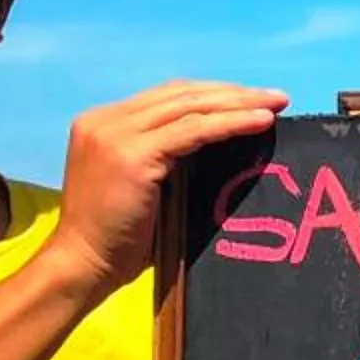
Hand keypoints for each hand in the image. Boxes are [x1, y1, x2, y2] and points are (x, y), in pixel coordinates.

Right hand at [41, 81, 287, 297]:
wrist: (82, 267)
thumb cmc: (116, 241)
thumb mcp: (142, 184)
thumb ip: (168, 157)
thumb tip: (221, 141)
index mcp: (103, 123)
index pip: (167, 97)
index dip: (212, 95)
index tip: (252, 99)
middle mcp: (105, 120)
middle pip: (181, 94)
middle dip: (232, 93)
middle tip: (277, 96)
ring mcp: (115, 134)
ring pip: (190, 106)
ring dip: (239, 103)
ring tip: (278, 104)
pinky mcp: (132, 154)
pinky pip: (194, 130)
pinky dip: (231, 123)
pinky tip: (261, 122)